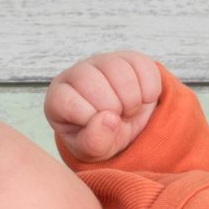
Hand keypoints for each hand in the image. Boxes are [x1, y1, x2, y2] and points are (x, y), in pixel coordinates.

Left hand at [45, 50, 163, 163]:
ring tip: (128, 111)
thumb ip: (93, 142)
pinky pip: (142, 67)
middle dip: (111, 109)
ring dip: (131, 100)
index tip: (97, 128)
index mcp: (59, 97)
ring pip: (119, 72)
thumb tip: (108, 119)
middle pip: (92, 83)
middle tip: (116, 119)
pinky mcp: (130, 58)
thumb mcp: (93, 151)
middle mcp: (78, 73)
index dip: (88, 119)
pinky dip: (148, 92)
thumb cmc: (101, 137)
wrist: (128, 126)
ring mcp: (104, 62)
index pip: (67, 102)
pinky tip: (141, 99)